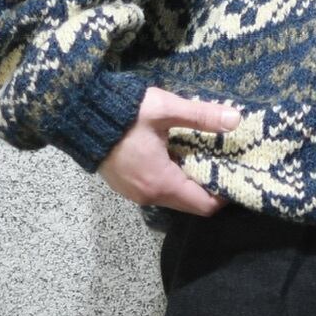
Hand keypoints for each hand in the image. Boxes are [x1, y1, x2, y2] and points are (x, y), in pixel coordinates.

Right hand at [96, 85, 239, 215]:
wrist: (79, 113)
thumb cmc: (124, 112)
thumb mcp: (166, 110)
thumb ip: (201, 116)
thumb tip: (235, 119)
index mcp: (161, 183)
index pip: (204, 206)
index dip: (224, 194)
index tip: (236, 172)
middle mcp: (148, 195)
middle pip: (190, 204)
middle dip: (209, 188)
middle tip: (223, 162)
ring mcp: (134, 192)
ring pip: (174, 198)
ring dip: (190, 182)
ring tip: (203, 156)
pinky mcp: (125, 185)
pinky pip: (158, 190)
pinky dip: (173, 179)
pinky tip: (177, 155)